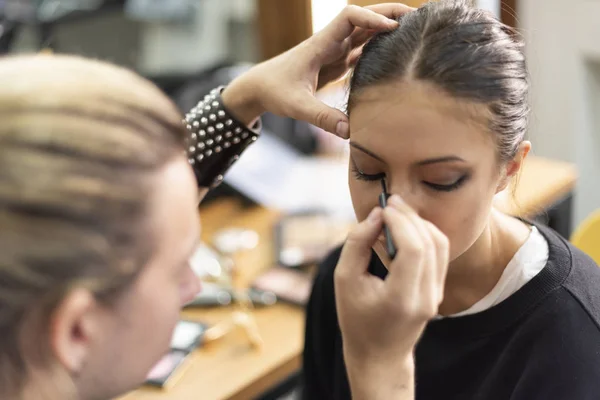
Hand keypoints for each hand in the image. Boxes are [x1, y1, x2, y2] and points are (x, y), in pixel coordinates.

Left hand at [222, 4, 413, 137]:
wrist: (259, 88)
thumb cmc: (274, 91)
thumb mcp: (297, 106)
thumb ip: (322, 118)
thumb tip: (350, 133)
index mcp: (320, 44)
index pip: (349, 17)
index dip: (372, 18)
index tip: (392, 27)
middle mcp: (330, 43)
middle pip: (363, 17)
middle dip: (388, 12)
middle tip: (417, 17)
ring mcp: (334, 51)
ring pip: (365, 31)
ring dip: (387, 27)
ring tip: (414, 31)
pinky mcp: (336, 62)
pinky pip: (361, 49)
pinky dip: (378, 47)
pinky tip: (395, 54)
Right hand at [334, 195, 449, 399]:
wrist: (379, 354)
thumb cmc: (355, 318)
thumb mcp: (344, 280)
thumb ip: (357, 244)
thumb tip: (377, 214)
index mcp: (402, 298)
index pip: (414, 249)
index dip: (401, 222)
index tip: (383, 208)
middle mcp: (426, 297)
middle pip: (430, 243)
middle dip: (409, 216)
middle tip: (389, 202)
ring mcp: (436, 295)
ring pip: (439, 245)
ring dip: (418, 223)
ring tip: (396, 212)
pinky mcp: (438, 290)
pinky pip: (439, 253)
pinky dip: (424, 234)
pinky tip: (404, 228)